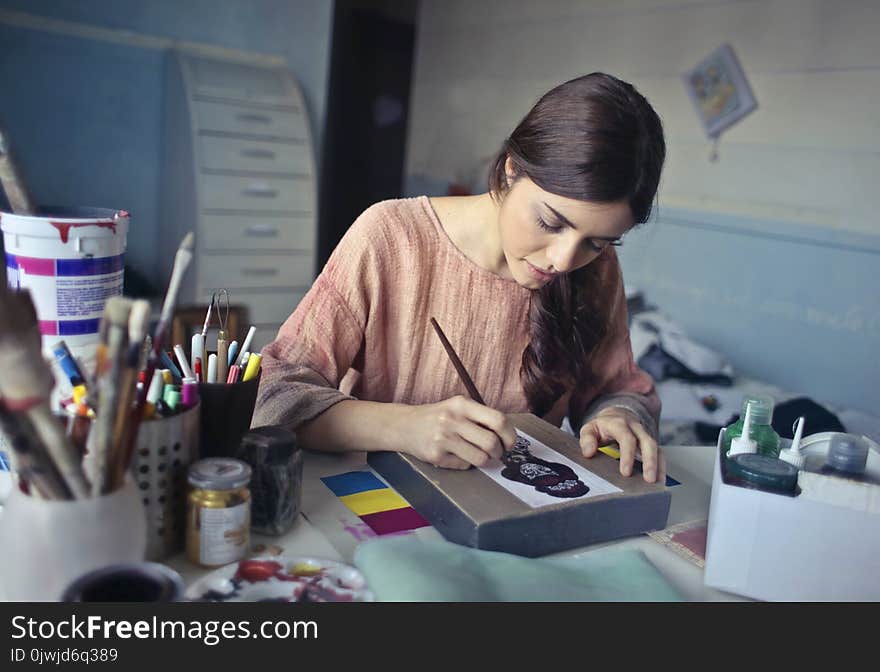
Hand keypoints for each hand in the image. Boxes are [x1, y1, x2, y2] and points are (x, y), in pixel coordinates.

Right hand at [393, 396, 516, 469]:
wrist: (403, 425)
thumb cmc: (437, 417)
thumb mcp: (457, 407)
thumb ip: (480, 417)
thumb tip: (508, 436)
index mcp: (462, 404)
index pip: (498, 420)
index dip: (510, 435)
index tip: (510, 443)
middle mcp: (452, 419)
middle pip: (492, 442)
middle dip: (499, 452)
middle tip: (496, 453)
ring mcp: (443, 438)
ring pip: (480, 458)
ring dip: (484, 460)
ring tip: (478, 455)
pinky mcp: (436, 455)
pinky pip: (464, 465)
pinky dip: (466, 463)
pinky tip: (457, 455)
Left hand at [579, 407, 665, 483]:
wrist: (616, 414)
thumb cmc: (602, 426)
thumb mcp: (589, 429)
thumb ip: (587, 439)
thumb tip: (589, 452)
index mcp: (619, 424)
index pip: (627, 438)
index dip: (628, 456)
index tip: (626, 473)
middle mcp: (636, 428)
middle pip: (648, 442)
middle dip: (650, 462)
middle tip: (649, 479)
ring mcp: (645, 435)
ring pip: (657, 448)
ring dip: (658, 466)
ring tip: (657, 483)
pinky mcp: (650, 443)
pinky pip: (660, 454)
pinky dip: (661, 467)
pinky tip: (660, 480)